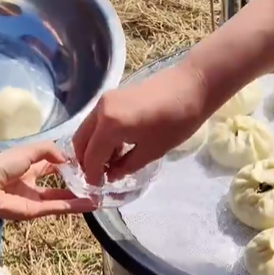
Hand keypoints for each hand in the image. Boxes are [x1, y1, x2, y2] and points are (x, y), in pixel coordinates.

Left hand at [0, 141, 94, 219]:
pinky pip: (56, 208)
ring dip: (80, 198)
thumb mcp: (28, 151)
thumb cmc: (0, 164)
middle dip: (78, 184)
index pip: (56, 165)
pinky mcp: (33, 212)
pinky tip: (90, 204)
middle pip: (61, 184)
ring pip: (61, 199)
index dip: (71, 164)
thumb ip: (49, 151)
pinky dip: (73, 207)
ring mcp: (34, 199)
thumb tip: (68, 159)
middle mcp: (34, 183)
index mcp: (30, 166)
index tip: (90, 162)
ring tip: (100, 196)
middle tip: (100, 182)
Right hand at [73, 61, 207, 184]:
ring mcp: (104, 101)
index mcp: (109, 125)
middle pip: (81, 141)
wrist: (192, 86)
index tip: (96, 188)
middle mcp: (100, 111)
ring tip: (108, 164)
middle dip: (86, 161)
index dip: (92, 174)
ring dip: (92, 148)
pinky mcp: (112, 96)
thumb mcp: (151, 151)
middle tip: (98, 176)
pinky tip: (115, 147)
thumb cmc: (175, 122)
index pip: (91, 156)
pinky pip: (96, 121)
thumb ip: (126, 166)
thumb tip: (111, 175)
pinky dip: (99, 136)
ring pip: (87, 130)